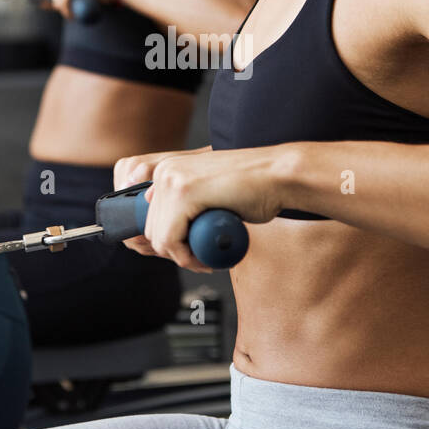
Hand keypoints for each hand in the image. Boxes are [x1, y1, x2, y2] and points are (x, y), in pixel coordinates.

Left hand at [126, 146, 286, 271]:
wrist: (279, 176)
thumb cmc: (254, 189)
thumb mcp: (210, 195)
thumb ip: (187, 206)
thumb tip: (164, 229)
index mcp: (168, 170)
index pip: (149, 218)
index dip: (169, 242)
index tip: (190, 253)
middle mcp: (164, 171)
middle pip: (151, 230)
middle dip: (176, 252)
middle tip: (202, 259)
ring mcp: (171, 179)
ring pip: (159, 238)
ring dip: (183, 257)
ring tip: (207, 258)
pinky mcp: (184, 192)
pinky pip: (171, 240)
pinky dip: (187, 257)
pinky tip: (206, 256)